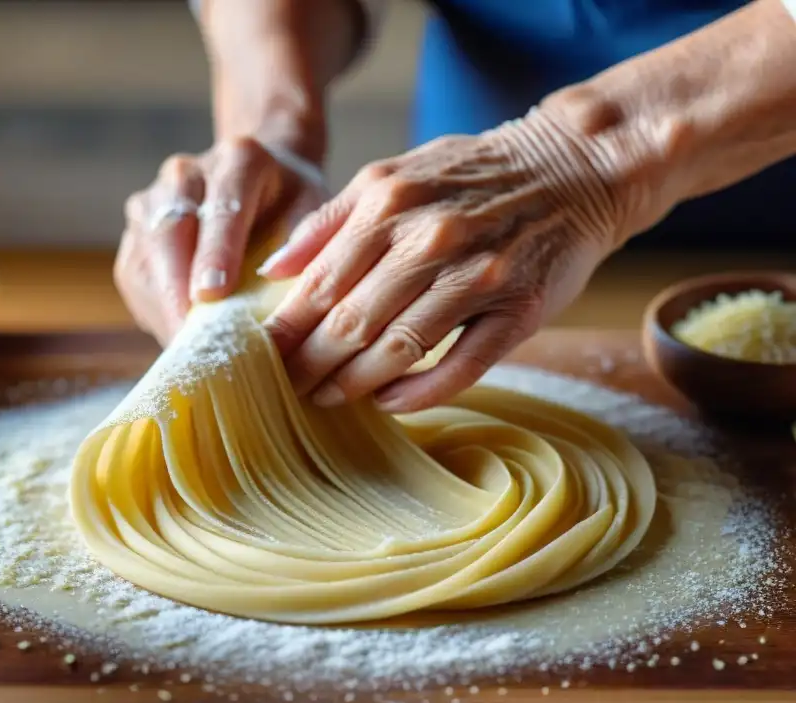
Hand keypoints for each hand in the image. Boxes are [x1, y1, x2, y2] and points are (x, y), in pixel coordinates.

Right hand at [114, 137, 327, 345]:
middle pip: (170, 232)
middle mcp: (186, 174)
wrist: (258, 179)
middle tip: (192, 339)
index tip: (213, 295)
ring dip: (163, 308)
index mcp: (238, 161)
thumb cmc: (291, 204)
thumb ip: (304, 244)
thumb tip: (291, 294)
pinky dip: (155, 311)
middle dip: (178, 288)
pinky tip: (178, 337)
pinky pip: (135, 277)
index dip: (216, 252)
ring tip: (187, 350)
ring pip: (145, 259)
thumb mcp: (314, 212)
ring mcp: (152, 202)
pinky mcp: (136, 234)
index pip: (223, 206)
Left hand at [259, 108, 625, 412]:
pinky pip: (461, 366)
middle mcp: (430, 237)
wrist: (572, 168)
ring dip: (355, 384)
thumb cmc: (470, 178)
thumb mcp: (393, 176)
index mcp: (389, 203)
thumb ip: (331, 221)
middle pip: (352, 321)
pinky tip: (389, 402)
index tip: (261, 359)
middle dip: (311, 365)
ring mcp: (478, 275)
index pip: (320, 284)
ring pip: (399, 347)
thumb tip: (272, 271)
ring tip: (328, 399)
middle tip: (287, 391)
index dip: (286, 330)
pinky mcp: (519, 309)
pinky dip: (419, 392)